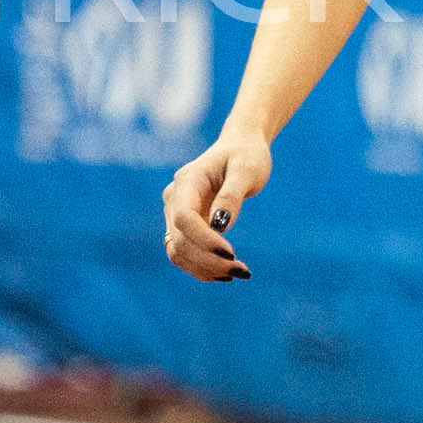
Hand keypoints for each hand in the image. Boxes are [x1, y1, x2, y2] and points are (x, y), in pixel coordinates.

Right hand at [161, 129, 270, 280]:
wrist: (240, 147)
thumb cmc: (246, 155)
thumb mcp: (246, 170)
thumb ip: (232, 196)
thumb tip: (220, 227)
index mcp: (187, 181)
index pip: (184, 217)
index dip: (204, 240)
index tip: (231, 254)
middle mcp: (175, 199)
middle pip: (180, 239)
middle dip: (208, 260)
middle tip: (243, 271)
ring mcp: (176, 213)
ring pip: (177, 251)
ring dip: (204, 268)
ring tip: (238, 273)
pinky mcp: (184, 225)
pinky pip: (184, 252)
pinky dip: (201, 267)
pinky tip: (226, 274)